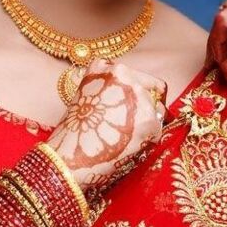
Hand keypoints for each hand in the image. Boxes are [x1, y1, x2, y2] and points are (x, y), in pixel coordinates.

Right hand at [47, 58, 167, 191]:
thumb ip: (111, 88)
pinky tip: (126, 144)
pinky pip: (156, 129)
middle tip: (119, 127)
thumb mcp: (87, 95)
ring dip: (144, 123)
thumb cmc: (75, 131)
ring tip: (120, 136)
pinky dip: (146, 139)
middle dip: (139, 110)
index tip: (125, 108)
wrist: (70, 158)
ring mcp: (140, 98)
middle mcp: (127, 77)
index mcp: (110, 68)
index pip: (138, 78)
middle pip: (149, 93)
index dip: (132, 96)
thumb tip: (137, 94)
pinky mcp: (150, 120)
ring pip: (155, 110)